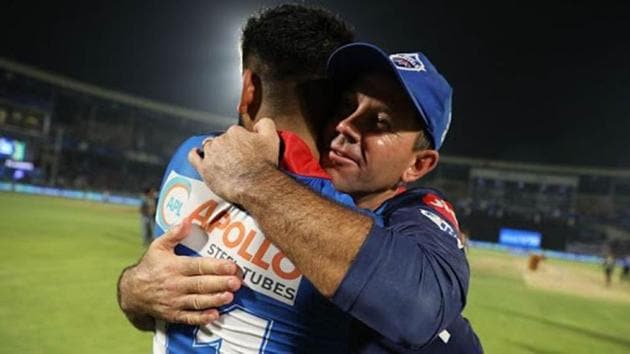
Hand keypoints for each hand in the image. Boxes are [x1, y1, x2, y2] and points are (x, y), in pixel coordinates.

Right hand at [118, 219, 242, 327]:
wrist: (132, 291)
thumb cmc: (150, 266)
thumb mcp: (158, 246)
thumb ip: (174, 234)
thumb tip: (188, 221)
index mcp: (175, 267)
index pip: (198, 266)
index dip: (216, 266)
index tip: (231, 266)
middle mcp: (175, 284)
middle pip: (201, 284)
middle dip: (220, 283)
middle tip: (236, 282)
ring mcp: (174, 301)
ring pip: (197, 301)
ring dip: (214, 300)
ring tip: (230, 297)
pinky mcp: (173, 314)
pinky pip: (189, 318)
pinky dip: (202, 318)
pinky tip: (215, 315)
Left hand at [188, 118, 279, 202]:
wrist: (256, 186)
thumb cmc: (264, 165)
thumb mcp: (272, 138)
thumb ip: (265, 124)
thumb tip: (259, 123)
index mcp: (235, 132)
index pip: (234, 133)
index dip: (240, 142)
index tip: (245, 150)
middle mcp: (221, 141)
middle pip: (221, 140)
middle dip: (228, 148)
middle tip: (237, 159)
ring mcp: (211, 155)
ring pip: (209, 148)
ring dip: (215, 152)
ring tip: (223, 161)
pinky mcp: (205, 169)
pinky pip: (193, 157)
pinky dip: (195, 154)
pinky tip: (198, 155)